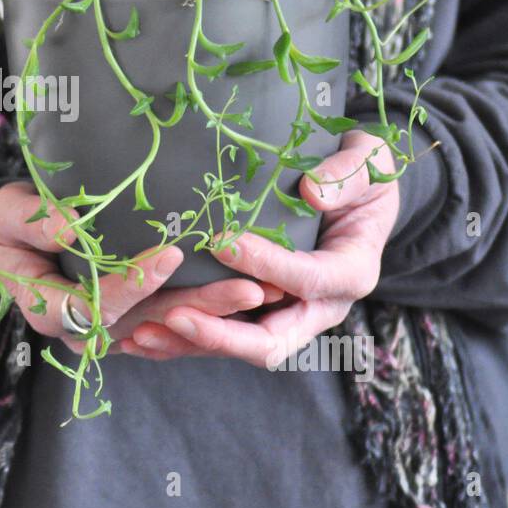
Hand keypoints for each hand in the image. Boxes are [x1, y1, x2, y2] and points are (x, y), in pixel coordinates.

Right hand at [0, 182, 273, 352]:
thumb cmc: (1, 225)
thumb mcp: (9, 215)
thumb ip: (36, 221)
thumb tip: (70, 227)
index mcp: (48, 309)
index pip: (98, 305)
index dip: (134, 282)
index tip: (169, 252)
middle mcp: (80, 329)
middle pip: (147, 324)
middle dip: (201, 307)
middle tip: (248, 288)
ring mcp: (105, 328)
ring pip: (166, 327)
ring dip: (214, 312)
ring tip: (262, 292)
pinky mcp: (124, 319)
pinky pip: (168, 324)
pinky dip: (205, 312)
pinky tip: (244, 298)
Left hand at [120, 130, 399, 365]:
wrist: (357, 192)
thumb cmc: (362, 173)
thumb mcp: (369, 161)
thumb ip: (349, 174)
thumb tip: (314, 193)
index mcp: (351, 272)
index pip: (308, 280)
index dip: (267, 265)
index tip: (222, 243)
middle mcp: (320, 307)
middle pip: (271, 340)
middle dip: (222, 335)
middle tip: (175, 316)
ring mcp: (288, 314)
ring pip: (238, 345)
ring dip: (191, 344)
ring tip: (141, 334)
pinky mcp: (259, 312)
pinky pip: (221, 334)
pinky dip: (183, 338)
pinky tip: (138, 334)